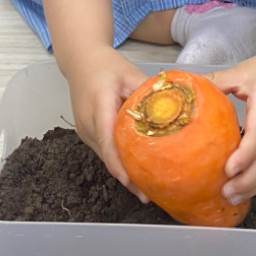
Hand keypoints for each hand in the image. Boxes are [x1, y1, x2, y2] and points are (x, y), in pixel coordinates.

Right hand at [65, 51, 149, 199]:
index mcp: (98, 105)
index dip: (118, 162)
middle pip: (107, 155)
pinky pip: (105, 151)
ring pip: (106, 157)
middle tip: (149, 194)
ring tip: (145, 190)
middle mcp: (88, 123)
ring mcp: (85, 131)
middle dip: (126, 177)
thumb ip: (149, 92)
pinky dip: (119, 162)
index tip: (130, 180)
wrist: (81, 60)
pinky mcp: (88, 134)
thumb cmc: (106, 65)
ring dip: (123, 173)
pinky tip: (135, 172)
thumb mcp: (130, 72)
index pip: (106, 138)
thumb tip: (174, 108)